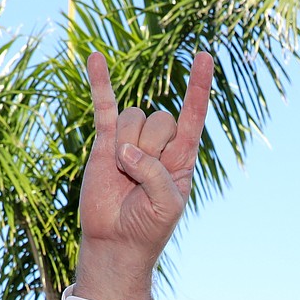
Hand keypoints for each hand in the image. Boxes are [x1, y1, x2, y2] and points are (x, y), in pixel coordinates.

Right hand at [74, 50, 213, 299]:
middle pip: (159, 118)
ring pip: (133, 118)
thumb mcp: (167, 205)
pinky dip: (100, 82)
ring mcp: (131, 140)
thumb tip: (125, 149)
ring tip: (125, 177)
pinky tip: (95, 57)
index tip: (204, 57)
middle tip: (142, 181)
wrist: (116, 243)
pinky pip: (104, 106)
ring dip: (128, 148)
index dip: (199, 87)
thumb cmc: (149, 228)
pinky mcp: (105, 143)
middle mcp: (158, 144)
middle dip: (151, 148)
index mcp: (182, 158)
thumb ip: (155, 174)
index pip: (193, 116)